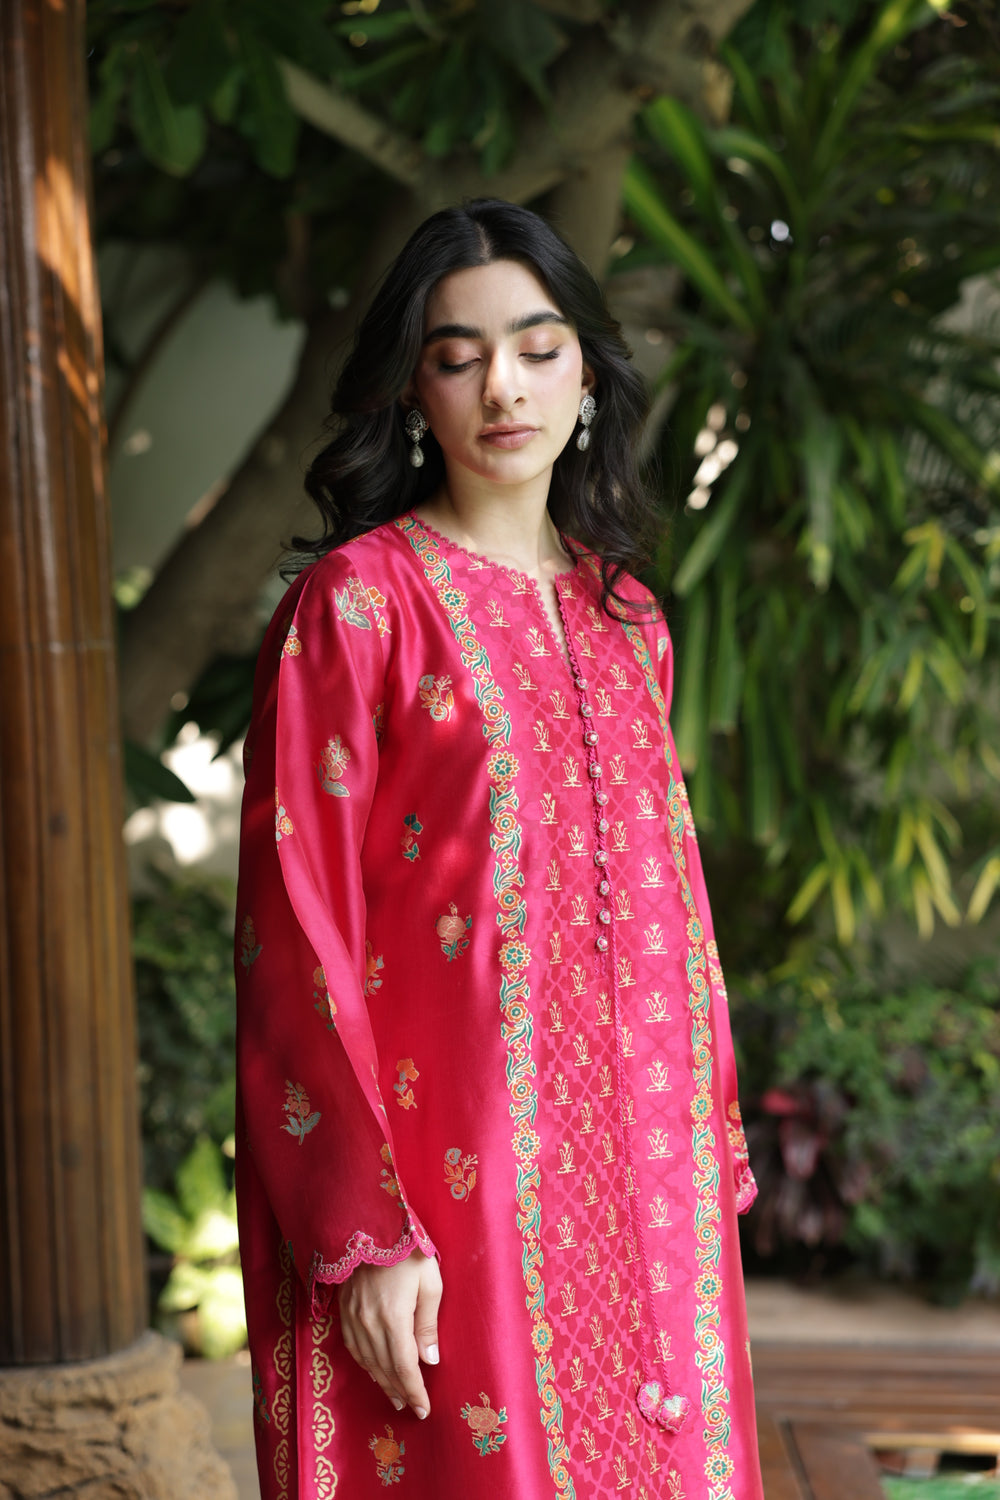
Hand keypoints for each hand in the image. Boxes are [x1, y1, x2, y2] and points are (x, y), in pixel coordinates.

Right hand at [338, 1249, 441, 1418]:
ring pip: (366, 1361)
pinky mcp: (343, 1309)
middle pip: (384, 1368)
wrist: (368, 1222)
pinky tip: (372, 1369)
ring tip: (394, 1395)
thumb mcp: (429, 1280)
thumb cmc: (406, 1249)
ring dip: (381, 1381)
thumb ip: (428, 1321)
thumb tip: (428, 1359)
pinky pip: (352, 1346)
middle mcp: (368, 1323)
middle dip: (400, 1391)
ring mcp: (352, 1317)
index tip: (423, 1408)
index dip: (414, 1390)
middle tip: (411, 1408)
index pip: (404, 1366)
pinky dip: (364, 1363)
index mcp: (393, 1317)